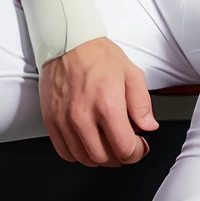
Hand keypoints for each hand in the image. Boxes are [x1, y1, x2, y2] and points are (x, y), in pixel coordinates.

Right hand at [40, 38, 158, 166]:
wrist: (68, 42)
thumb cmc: (98, 55)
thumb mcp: (131, 74)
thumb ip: (142, 104)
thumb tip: (148, 126)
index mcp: (107, 104)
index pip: (124, 148)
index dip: (136, 153)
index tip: (138, 146)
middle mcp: (83, 115)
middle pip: (104, 158)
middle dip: (120, 157)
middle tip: (124, 146)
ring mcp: (64, 120)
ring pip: (84, 158)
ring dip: (100, 158)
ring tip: (107, 145)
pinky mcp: (51, 120)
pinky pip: (64, 152)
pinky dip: (78, 155)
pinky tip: (87, 144)